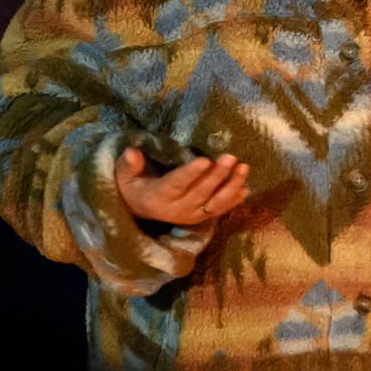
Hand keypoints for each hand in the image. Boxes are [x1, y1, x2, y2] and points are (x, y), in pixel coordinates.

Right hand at [114, 147, 250, 227]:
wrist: (140, 209)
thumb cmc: (133, 185)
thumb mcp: (124, 175)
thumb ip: (128, 164)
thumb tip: (131, 152)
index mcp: (157, 197)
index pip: (176, 184)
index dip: (191, 173)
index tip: (205, 160)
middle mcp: (176, 209)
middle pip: (200, 192)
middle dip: (217, 175)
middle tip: (230, 157)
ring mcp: (190, 215)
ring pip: (214, 204)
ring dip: (231, 187)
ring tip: (243, 168)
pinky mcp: (200, 218)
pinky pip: (219, 210)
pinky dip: (234, 200)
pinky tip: (246, 187)